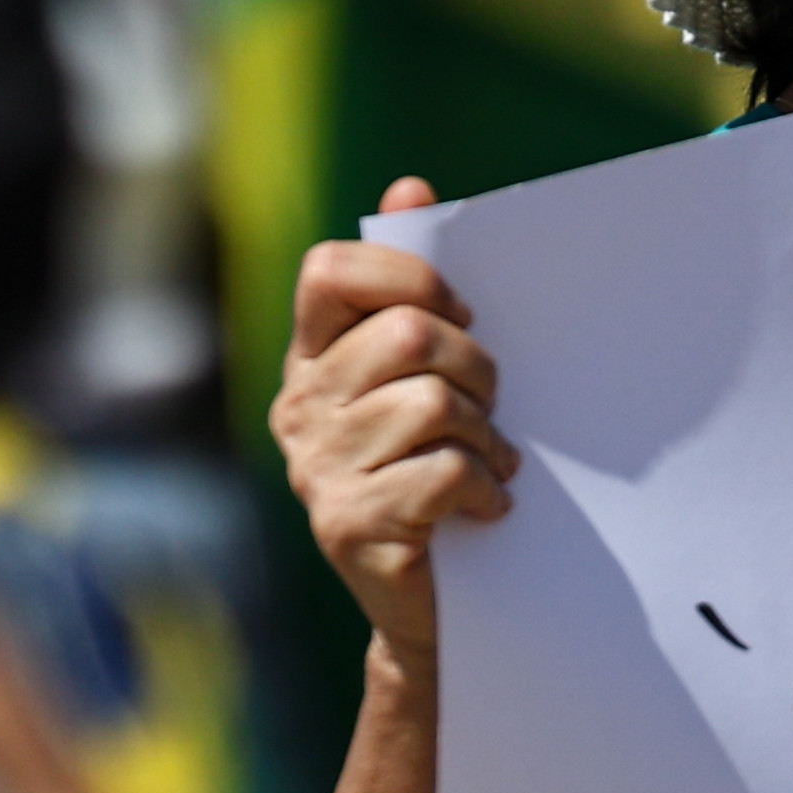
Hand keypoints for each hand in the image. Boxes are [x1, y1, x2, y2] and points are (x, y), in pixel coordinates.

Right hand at [273, 181, 516, 663]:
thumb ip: (416, 287)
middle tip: (493, 408)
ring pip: (432, 404)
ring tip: (490, 463)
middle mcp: (299, 408)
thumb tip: (412, 185)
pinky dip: (481, 486)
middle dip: (477, 367)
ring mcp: (317, 470)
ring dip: (485, 435)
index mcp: (312, 359)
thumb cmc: (437, 470)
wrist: (434, 606)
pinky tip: (485, 506)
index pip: (332, 270)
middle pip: (409, 336)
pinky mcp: (348, 526)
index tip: (457, 317)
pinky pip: (439, 472)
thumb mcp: (427, 374)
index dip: (408, 278)